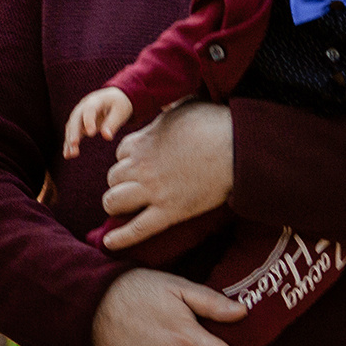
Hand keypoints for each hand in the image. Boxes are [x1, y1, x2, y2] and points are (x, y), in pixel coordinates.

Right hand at [63, 87, 133, 158]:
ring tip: (70, 155)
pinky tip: (67, 155)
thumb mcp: (120, 112)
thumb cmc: (118, 104)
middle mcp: (83, 107)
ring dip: (69, 141)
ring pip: (71, 128)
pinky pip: (72, 134)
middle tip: (74, 144)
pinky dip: (69, 144)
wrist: (111, 98)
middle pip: (75, 119)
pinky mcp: (78, 124)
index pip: (89, 109)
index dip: (89, 121)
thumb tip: (107, 137)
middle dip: (74, 131)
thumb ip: (113, 123)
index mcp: (95, 100)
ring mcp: (79, 115)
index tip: (91, 134)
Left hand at [97, 99, 234, 249]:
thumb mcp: (183, 106)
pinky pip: (137, 229)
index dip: (129, 159)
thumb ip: (169, 108)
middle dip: (120, 182)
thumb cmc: (214, 123)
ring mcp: (153, 191)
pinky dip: (120, 239)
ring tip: (123, 208)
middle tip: (135, 186)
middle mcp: (140, 166)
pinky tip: (109, 243)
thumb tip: (170, 102)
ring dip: (116, 204)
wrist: (236, 146)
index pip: (120, 153)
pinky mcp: (169, 212)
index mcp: (141, 141)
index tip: (140, 163)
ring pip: (114, 202)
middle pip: (112, 178)